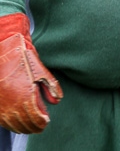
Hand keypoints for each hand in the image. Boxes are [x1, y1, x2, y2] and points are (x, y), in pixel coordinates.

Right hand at [0, 14, 62, 133]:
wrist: (3, 49)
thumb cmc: (22, 57)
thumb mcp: (40, 70)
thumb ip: (50, 86)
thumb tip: (57, 100)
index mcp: (25, 97)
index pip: (35, 119)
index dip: (42, 122)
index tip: (46, 121)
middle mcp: (11, 105)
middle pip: (24, 124)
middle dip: (33, 126)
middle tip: (40, 125)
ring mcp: (1, 106)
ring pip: (12, 124)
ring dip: (22, 127)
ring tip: (30, 125)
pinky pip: (3, 120)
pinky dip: (11, 123)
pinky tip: (16, 120)